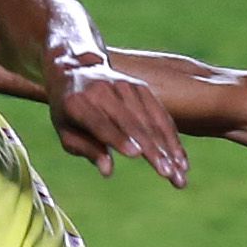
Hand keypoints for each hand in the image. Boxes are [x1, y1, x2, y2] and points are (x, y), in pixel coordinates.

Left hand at [45, 57, 188, 187]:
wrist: (77, 70)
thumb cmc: (69, 112)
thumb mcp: (66, 132)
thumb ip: (86, 149)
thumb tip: (108, 171)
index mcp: (78, 103)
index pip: (100, 123)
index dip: (118, 138)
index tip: (136, 155)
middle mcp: (103, 91)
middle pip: (131, 123)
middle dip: (152, 150)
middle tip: (168, 175)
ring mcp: (125, 86)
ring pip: (151, 121)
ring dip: (168, 148)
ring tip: (180, 174)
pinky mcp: (141, 87)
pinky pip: (160, 114)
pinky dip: (172, 137)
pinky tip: (181, 158)